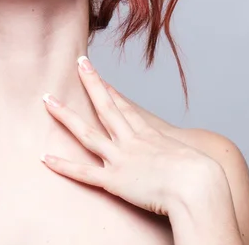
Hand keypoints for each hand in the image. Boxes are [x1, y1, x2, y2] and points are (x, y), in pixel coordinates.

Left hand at [40, 56, 225, 216]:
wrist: (198, 184)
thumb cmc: (203, 174)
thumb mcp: (194, 157)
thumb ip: (181, 156)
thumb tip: (185, 160)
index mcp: (150, 135)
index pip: (125, 108)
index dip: (110, 91)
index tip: (99, 78)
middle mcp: (132, 141)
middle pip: (106, 107)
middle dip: (91, 83)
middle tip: (78, 63)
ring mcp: (120, 158)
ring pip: (87, 133)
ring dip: (66, 116)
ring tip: (48, 101)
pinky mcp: (114, 181)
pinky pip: (84, 172)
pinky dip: (64, 166)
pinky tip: (45, 158)